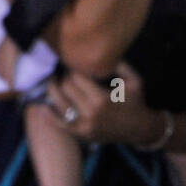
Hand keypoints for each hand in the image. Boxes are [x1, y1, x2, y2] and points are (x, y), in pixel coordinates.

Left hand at [46, 64, 160, 144]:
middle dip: (65, 78)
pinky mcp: (81, 134)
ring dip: (53, 91)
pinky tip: (44, 105)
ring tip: (53, 82)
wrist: (141, 130)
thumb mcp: (134, 81)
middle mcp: (91, 113)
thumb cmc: (136, 102)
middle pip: (65, 87)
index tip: (75, 67)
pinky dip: (50, 114)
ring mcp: (84, 125)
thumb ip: (119, 64)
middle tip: (67, 75)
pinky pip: (60, 123)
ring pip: (59, 103)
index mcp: (101, 99)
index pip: (76, 77)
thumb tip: (102, 51)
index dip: (74, 69)